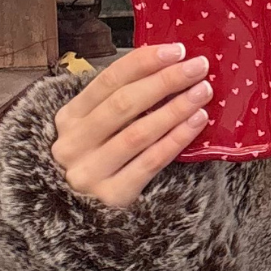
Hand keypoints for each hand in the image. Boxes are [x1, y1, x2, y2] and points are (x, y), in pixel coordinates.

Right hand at [51, 43, 212, 207]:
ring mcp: (89, 173)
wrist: (78, 220)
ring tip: (203, 92)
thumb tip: (170, 64)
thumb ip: (121, 100)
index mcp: (68, 118)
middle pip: (123, 104)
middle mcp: (72, 145)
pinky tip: (198, 121)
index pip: (107, 81)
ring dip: (175, 108)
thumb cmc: (99, 159)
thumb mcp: (96, 128)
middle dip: (165, 81)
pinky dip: (177, 139)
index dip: (143, 63)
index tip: (176, 50)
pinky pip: (150, 163)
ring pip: (138, 133)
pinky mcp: (111, 198)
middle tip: (198, 67)